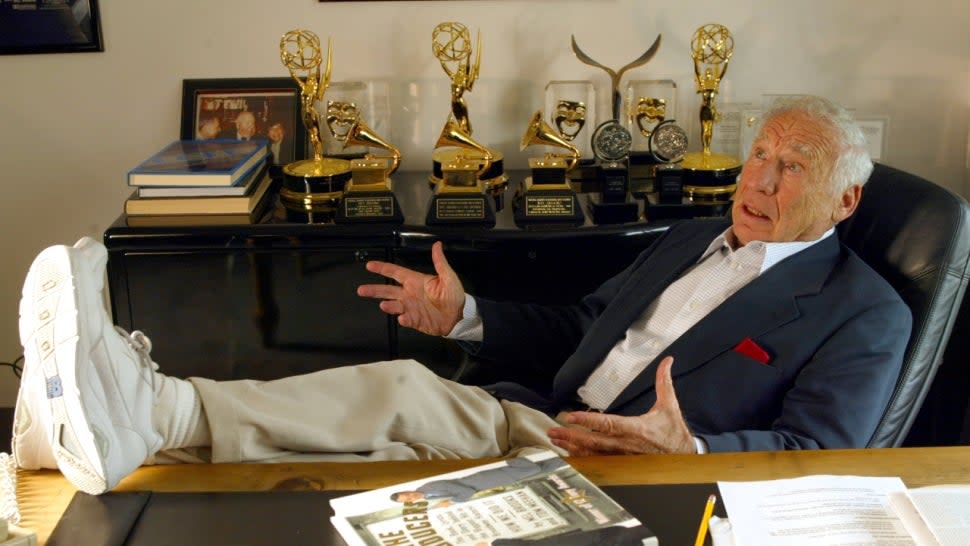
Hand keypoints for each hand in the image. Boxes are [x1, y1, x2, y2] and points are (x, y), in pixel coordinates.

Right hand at [357, 241, 464, 335]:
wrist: (459, 316)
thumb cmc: (454, 295)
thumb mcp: (448, 277)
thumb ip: (440, 262)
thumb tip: (437, 244)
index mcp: (415, 281)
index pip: (396, 272)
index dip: (383, 268)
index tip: (369, 265)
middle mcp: (409, 294)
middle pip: (387, 290)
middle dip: (374, 290)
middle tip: (361, 290)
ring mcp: (411, 307)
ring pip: (393, 305)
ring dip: (388, 305)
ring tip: (384, 304)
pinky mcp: (415, 320)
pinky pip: (405, 319)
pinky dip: (403, 318)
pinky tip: (403, 317)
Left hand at [546, 357, 696, 454]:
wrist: (684, 457)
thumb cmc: (674, 433)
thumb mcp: (669, 406)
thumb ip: (663, 382)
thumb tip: (667, 361)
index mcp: (636, 429)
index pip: (607, 424)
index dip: (587, 421)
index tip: (570, 416)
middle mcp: (626, 445)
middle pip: (593, 442)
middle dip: (572, 436)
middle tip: (553, 431)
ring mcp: (622, 458)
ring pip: (593, 454)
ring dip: (573, 447)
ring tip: (556, 440)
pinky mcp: (621, 465)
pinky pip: (598, 463)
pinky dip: (582, 459)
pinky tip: (570, 453)